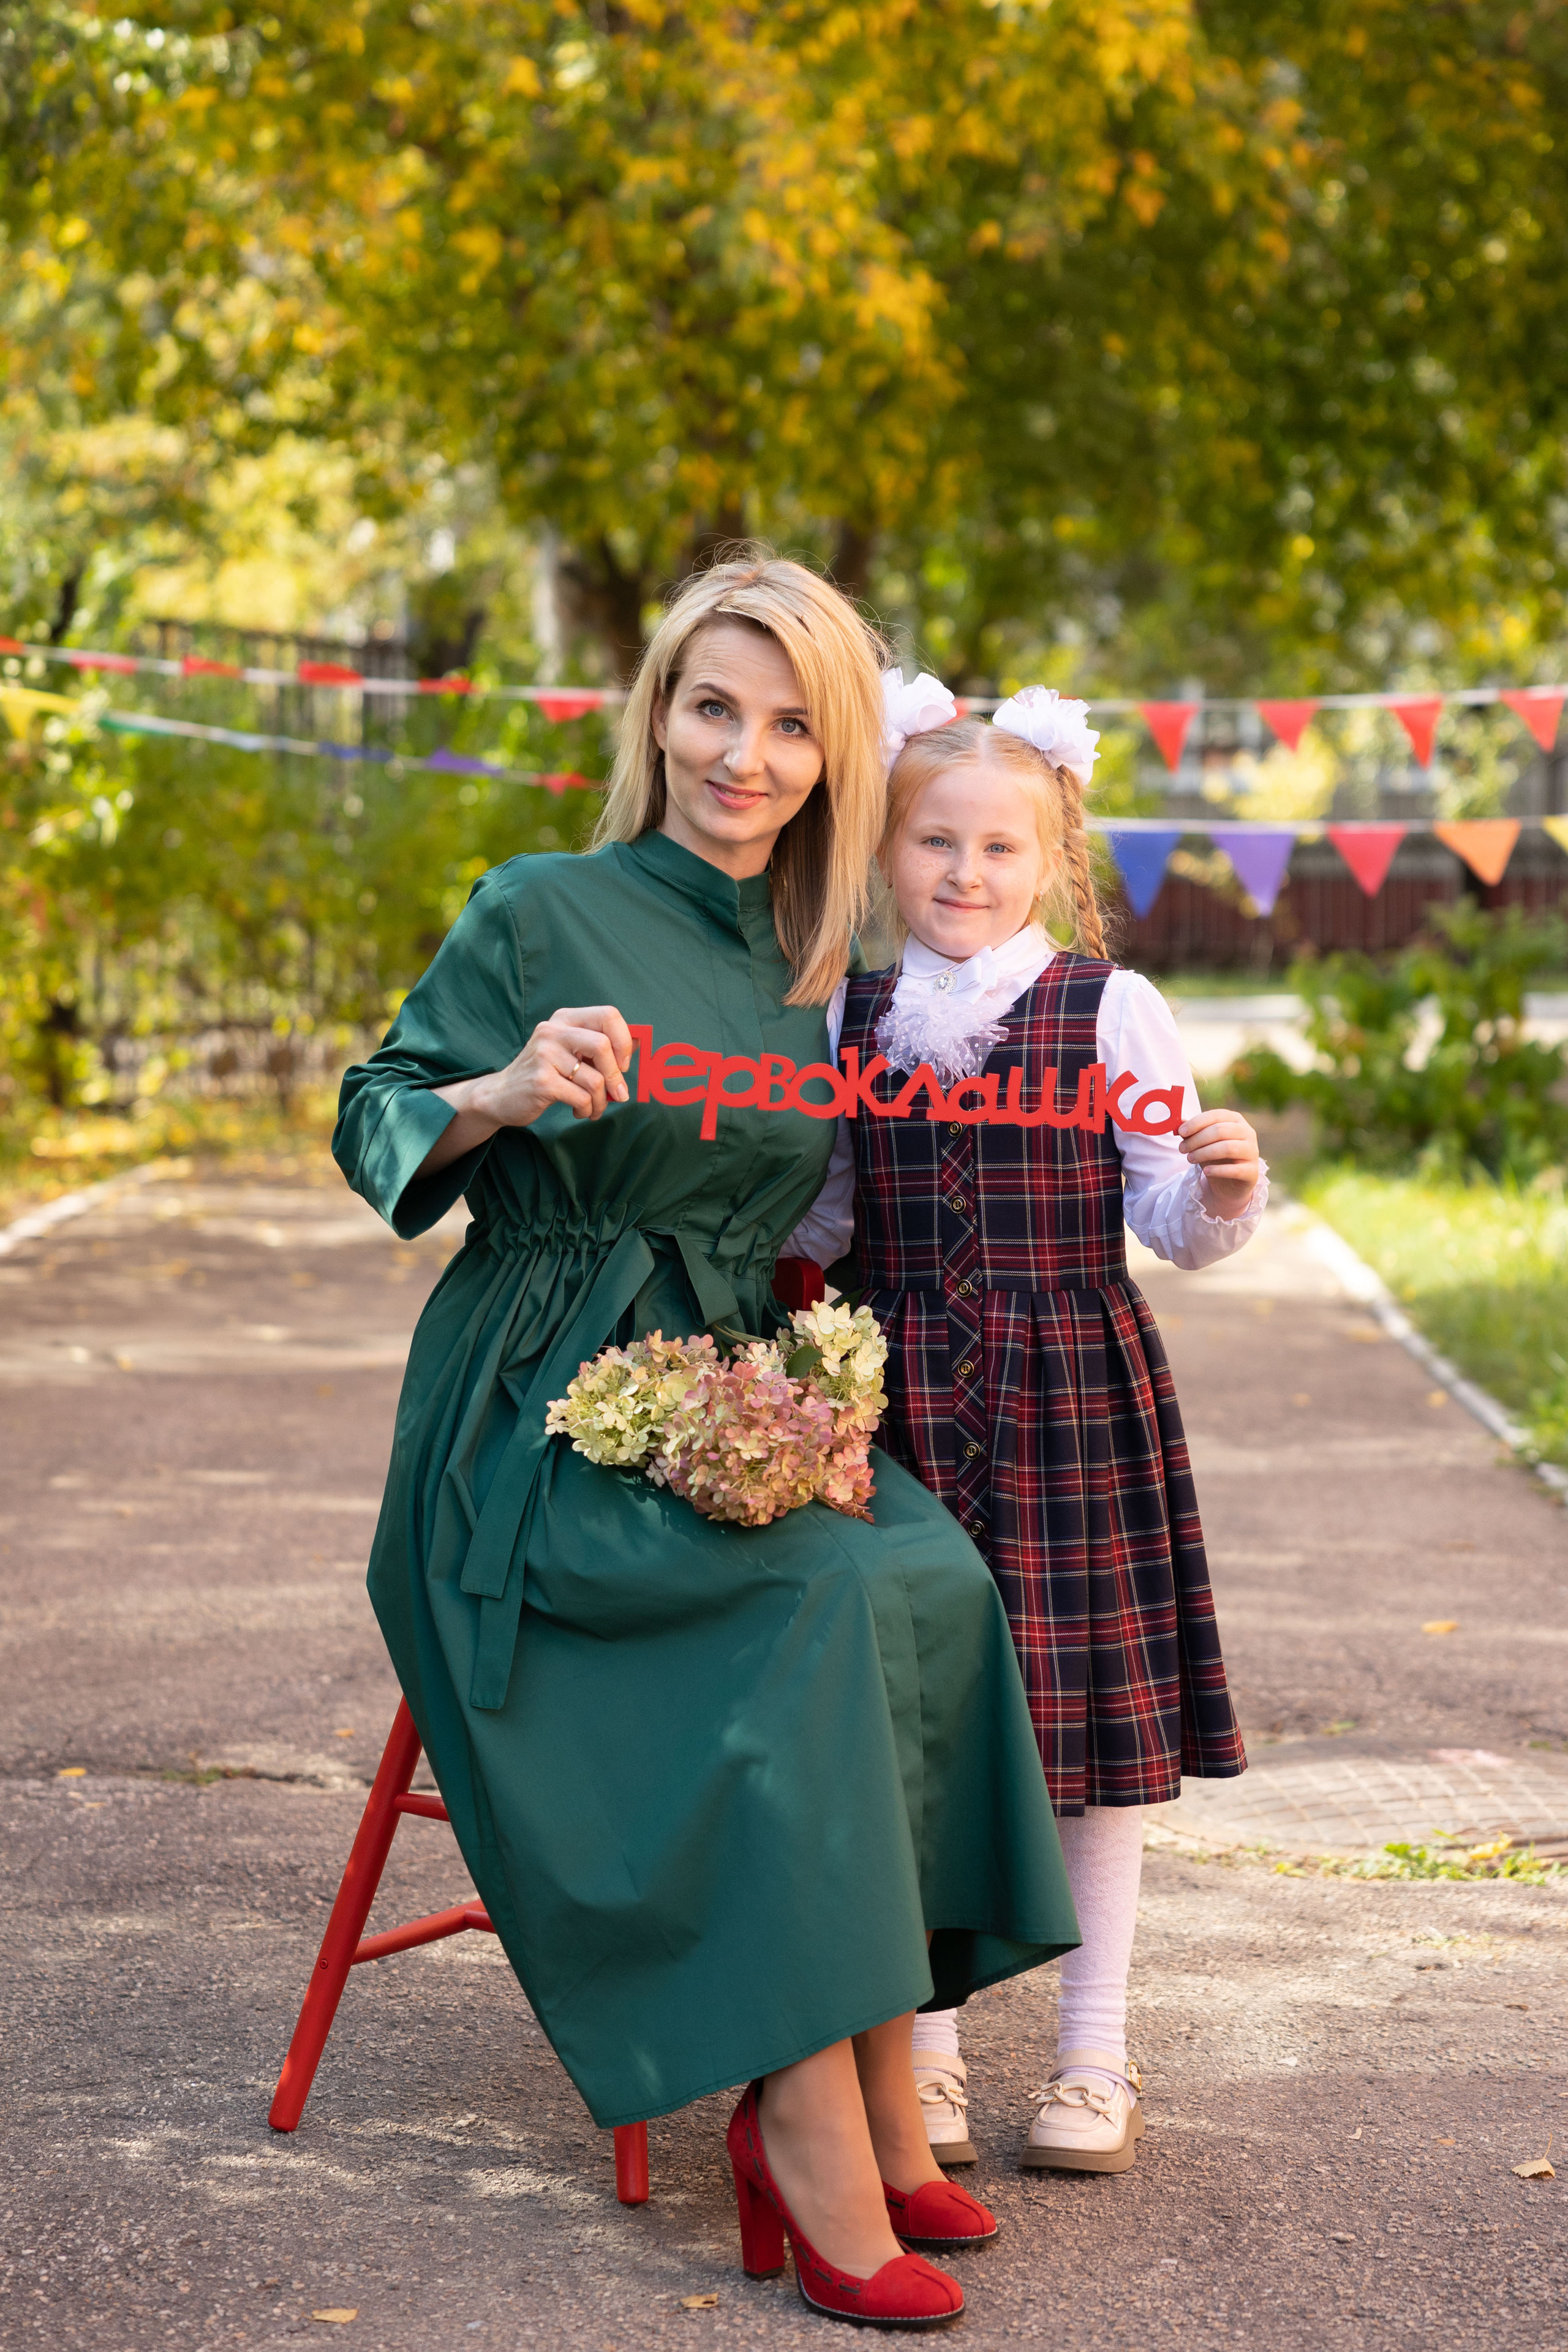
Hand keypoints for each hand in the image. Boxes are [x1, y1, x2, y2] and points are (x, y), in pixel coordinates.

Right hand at [417, 1005, 634, 1178]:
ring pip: (595, 1079)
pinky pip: (582, 1097)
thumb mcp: (568, 1051)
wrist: (501, 1095)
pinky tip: (579, 1111)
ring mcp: (545, 1055)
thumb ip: (597, 1047)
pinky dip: (588, 1109)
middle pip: (603, 1046)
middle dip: (617, 1076)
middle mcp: (553, 1032)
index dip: (624, 1040)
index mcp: (564, 1019)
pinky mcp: (542, 1081)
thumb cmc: (544, 1073)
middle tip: (619, 1093)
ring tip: (594, 1108)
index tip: (623, 1063)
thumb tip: (639, 1045)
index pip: (608, 1015)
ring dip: (602, 1101)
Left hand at [1177, 1107, 1260, 1218]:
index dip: (1197, 1123)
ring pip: (1227, 1148)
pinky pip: (1235, 1169)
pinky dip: (1218, 1170)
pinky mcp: (1252, 1171)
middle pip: (1220, 1131)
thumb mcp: (1202, 1142)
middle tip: (1182, 1148)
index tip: (1181, 1132)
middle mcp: (1247, 1132)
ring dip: (1204, 1153)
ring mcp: (1252, 1151)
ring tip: (1190, 1159)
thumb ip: (1192, 1132)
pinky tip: (1206, 1171)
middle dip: (1197, 1139)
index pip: (1216, 1116)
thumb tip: (1179, 1124)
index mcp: (1235, 1120)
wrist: (1229, 1183)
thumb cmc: (1215, 1157)